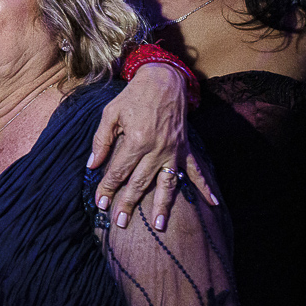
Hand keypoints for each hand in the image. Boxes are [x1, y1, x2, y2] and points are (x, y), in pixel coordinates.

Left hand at [89, 63, 215, 229]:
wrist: (163, 80)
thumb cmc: (133, 96)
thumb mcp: (110, 114)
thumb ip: (101, 140)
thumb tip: (92, 165)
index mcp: (137, 140)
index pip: (119, 172)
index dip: (107, 188)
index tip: (100, 203)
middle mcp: (158, 149)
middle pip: (140, 183)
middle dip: (128, 204)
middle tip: (119, 222)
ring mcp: (174, 150)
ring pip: (167, 184)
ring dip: (163, 206)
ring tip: (159, 226)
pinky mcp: (186, 148)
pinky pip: (196, 170)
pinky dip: (205, 187)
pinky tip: (213, 204)